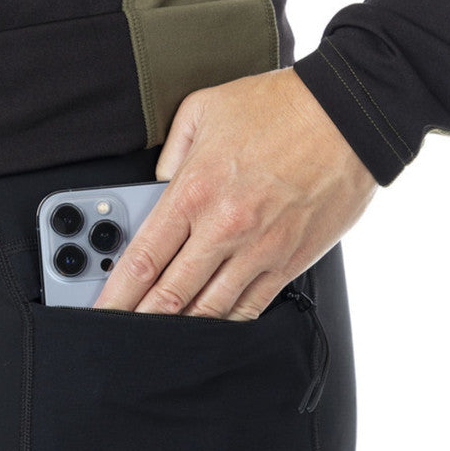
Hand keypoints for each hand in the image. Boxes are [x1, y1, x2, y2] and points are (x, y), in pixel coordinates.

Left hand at [94, 66, 377, 319]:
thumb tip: (156, 182)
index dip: (116, 293)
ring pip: (208, 308)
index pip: (142, 258)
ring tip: (159, 343)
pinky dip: (224, 323)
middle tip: (119, 339)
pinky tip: (208, 332)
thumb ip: (171, 150)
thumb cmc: (282, 106)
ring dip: (180, 330)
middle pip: (168, 294)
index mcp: (194, 191)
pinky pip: (249, 306)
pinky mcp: (289, 261)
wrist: (350, 114)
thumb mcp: (205, 109)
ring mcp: (258, 250)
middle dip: (138, 321)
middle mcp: (223, 227)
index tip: (99, 311)